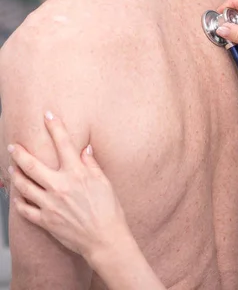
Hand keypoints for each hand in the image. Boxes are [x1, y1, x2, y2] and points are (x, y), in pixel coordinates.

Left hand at [7, 113, 130, 262]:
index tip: (48, 115)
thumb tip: (84, 149)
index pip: (63, 144)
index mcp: (77, 174)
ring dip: (15, 175)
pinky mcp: (45, 220)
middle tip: (13, 146)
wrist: (105, 239)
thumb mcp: (105, 183)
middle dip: (19, 153)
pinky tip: (17, 196)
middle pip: (31, 165)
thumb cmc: (109, 211)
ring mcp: (49, 204)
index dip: (55, 127)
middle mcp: (60, 186)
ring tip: (11, 169)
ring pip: (23, 185)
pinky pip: (24, 209)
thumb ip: (91, 165)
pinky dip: (18, 201)